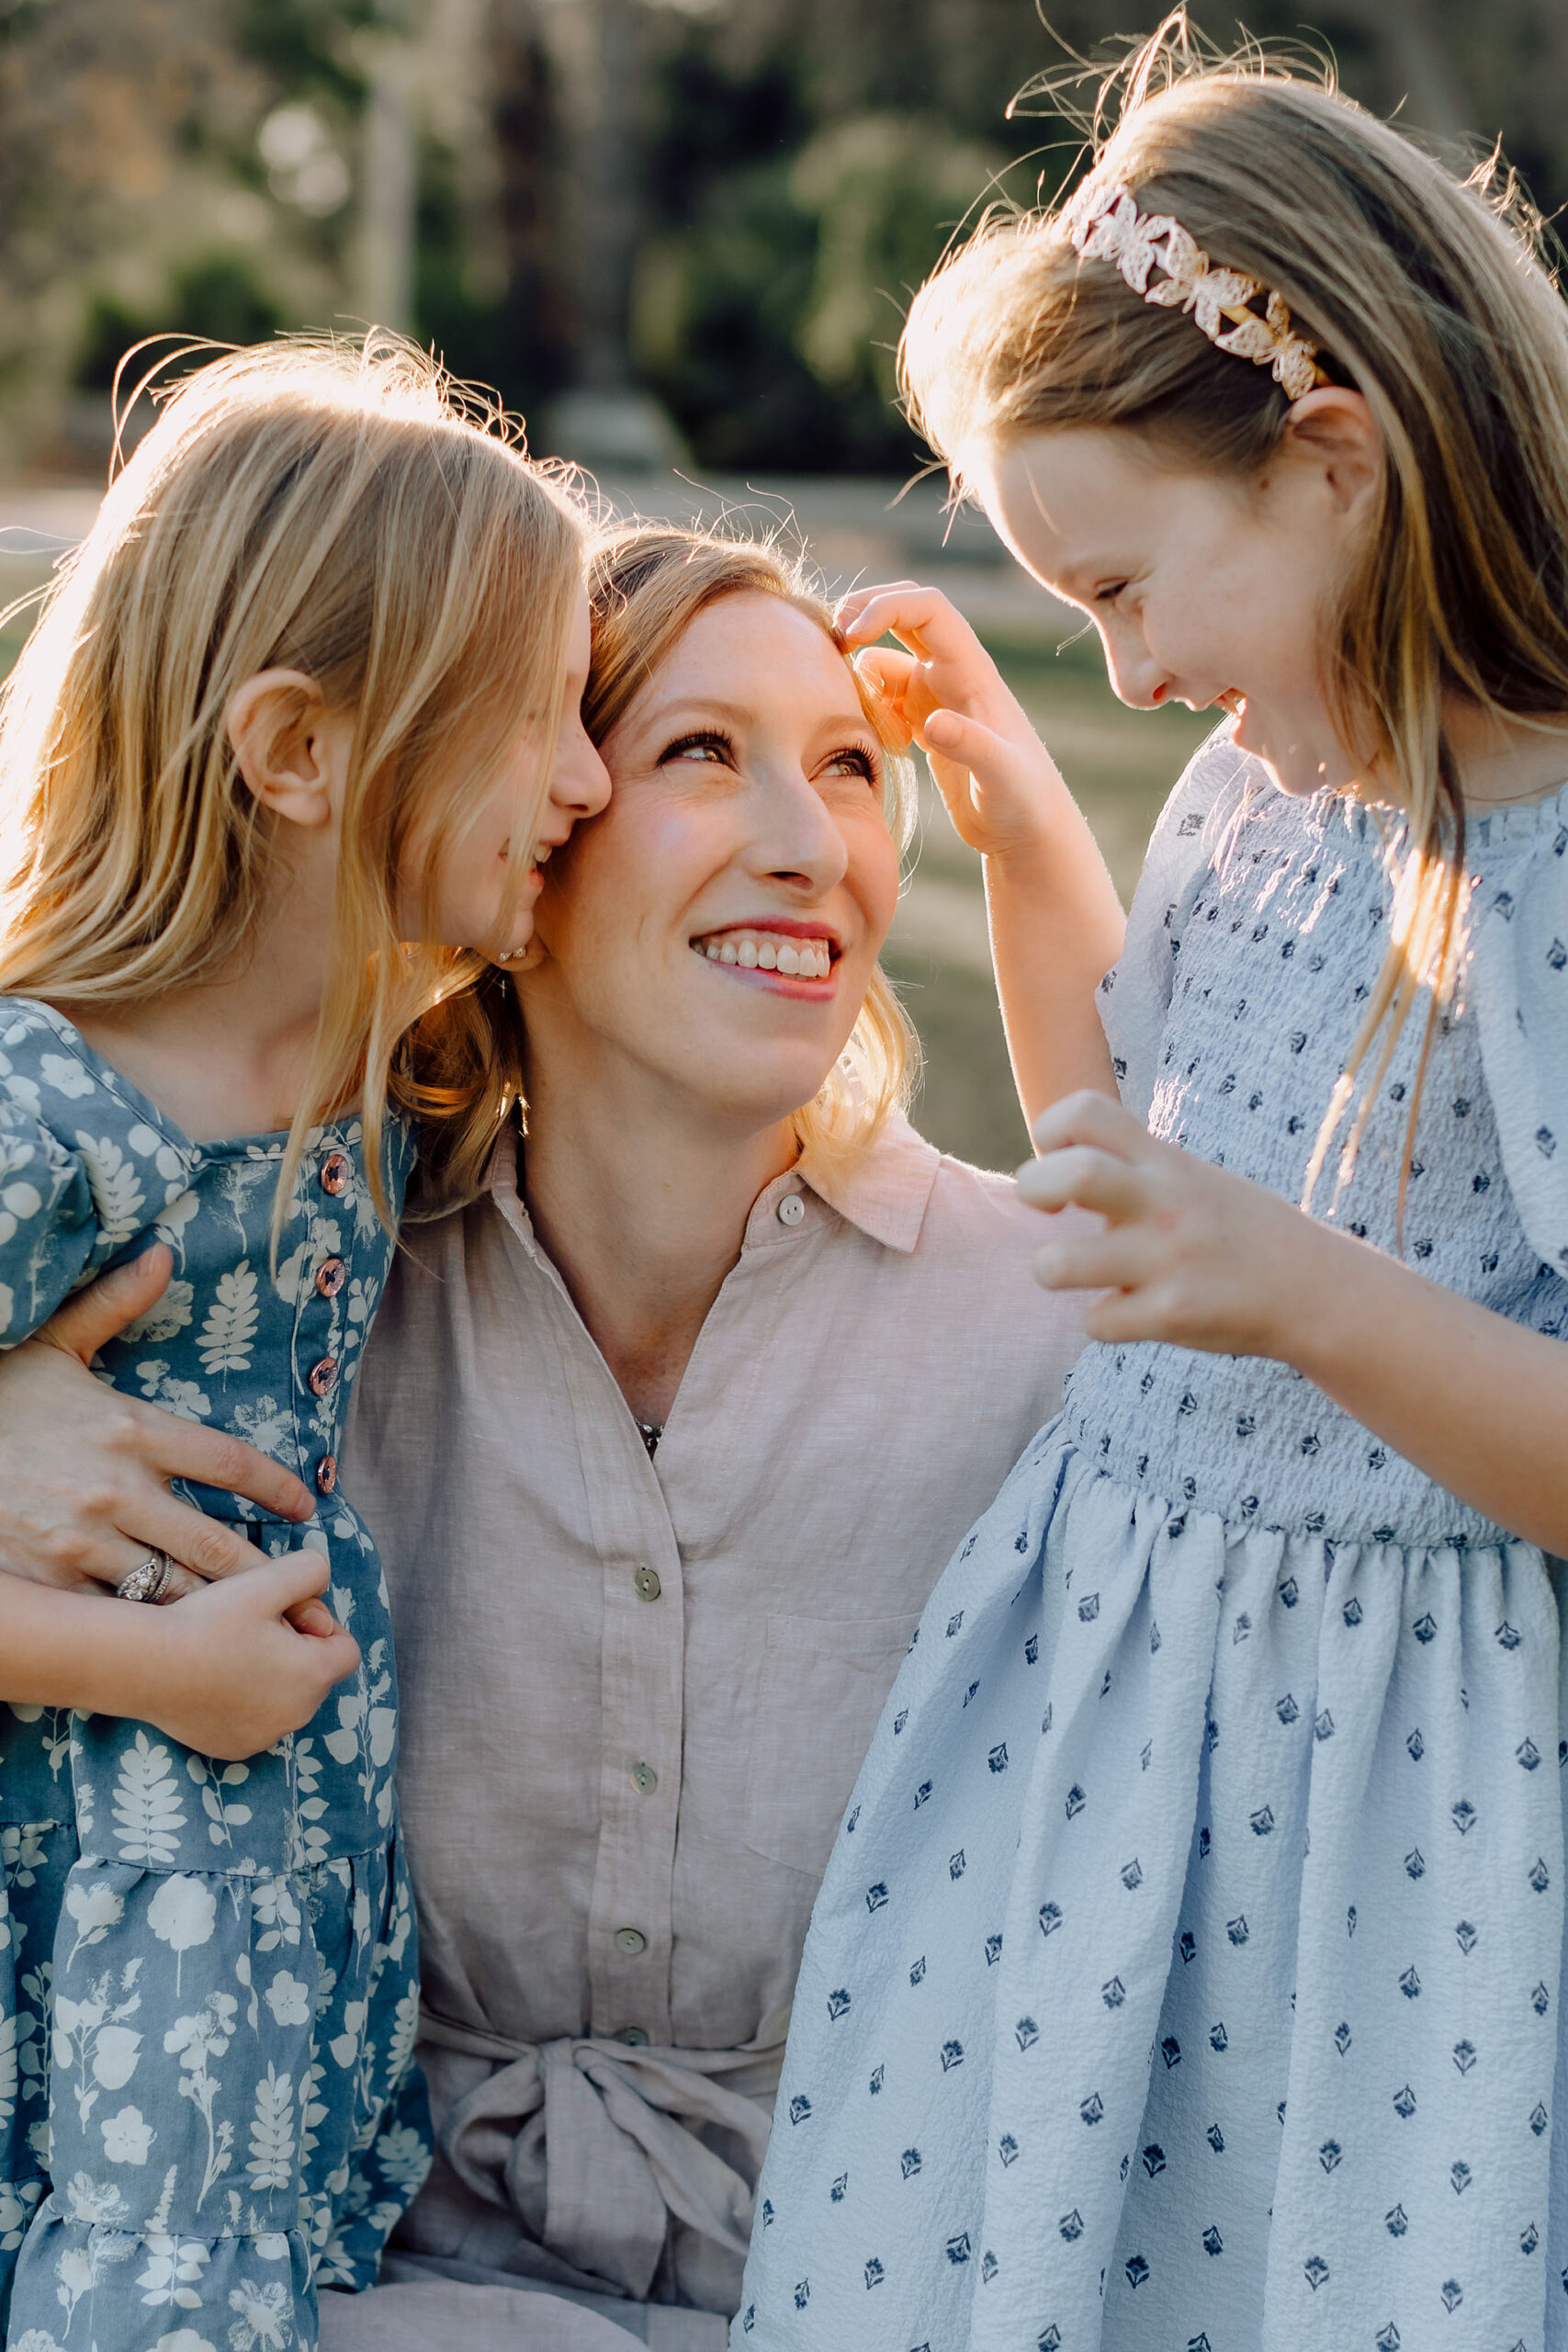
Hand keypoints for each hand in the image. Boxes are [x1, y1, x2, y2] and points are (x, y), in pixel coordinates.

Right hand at [1, 1246, 329, 1630]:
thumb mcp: (53, 1346)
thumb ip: (112, 1305)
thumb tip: (163, 1254)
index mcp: (132, 1428)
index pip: (231, 1463)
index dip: (278, 1488)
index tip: (306, 1506)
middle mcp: (117, 1489)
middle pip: (216, 1545)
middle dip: (269, 1578)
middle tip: (308, 1603)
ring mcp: (82, 1541)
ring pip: (173, 1591)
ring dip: (220, 1612)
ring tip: (259, 1627)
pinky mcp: (49, 1580)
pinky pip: (116, 1617)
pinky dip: (152, 1633)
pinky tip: (182, 1645)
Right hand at [121, 1548, 360, 1756]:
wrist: (144, 1665)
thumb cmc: (208, 1621)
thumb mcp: (266, 1580)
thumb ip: (310, 1570)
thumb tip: (321, 1579)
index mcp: (315, 1675)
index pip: (346, 1650)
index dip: (322, 1627)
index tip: (286, 1615)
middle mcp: (297, 1715)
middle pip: (315, 1675)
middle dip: (295, 1651)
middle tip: (252, 1629)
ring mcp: (264, 1738)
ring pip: (284, 1699)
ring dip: (270, 1677)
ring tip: (229, 1652)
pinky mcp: (233, 1750)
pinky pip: (254, 1722)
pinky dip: (243, 1704)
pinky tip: (213, 1681)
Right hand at [838, 579, 1071, 863]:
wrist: (1027, 833)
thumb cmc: (1023, 804)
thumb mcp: (1001, 778)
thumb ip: (971, 745)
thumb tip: (933, 722)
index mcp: (972, 671)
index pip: (927, 608)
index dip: (884, 607)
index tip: (849, 636)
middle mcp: (953, 674)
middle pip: (903, 613)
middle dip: (863, 615)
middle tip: (830, 647)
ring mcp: (938, 698)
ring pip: (886, 659)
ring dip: (861, 674)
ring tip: (859, 719)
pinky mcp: (926, 724)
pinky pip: (885, 697)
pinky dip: (869, 708)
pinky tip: (879, 744)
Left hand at [1019, 1089, 1331, 1355]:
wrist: (1316, 1288)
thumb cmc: (1234, 1229)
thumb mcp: (1189, 1176)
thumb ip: (1129, 1166)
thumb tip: (1051, 1169)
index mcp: (1165, 1162)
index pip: (1087, 1112)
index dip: (1051, 1130)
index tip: (1057, 1157)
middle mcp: (1164, 1203)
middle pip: (1074, 1175)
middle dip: (1035, 1187)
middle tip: (1048, 1208)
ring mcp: (1167, 1260)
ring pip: (1058, 1265)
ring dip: (1051, 1268)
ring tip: (1073, 1269)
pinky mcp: (1173, 1314)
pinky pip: (1098, 1322)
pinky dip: (1104, 1321)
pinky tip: (1131, 1312)